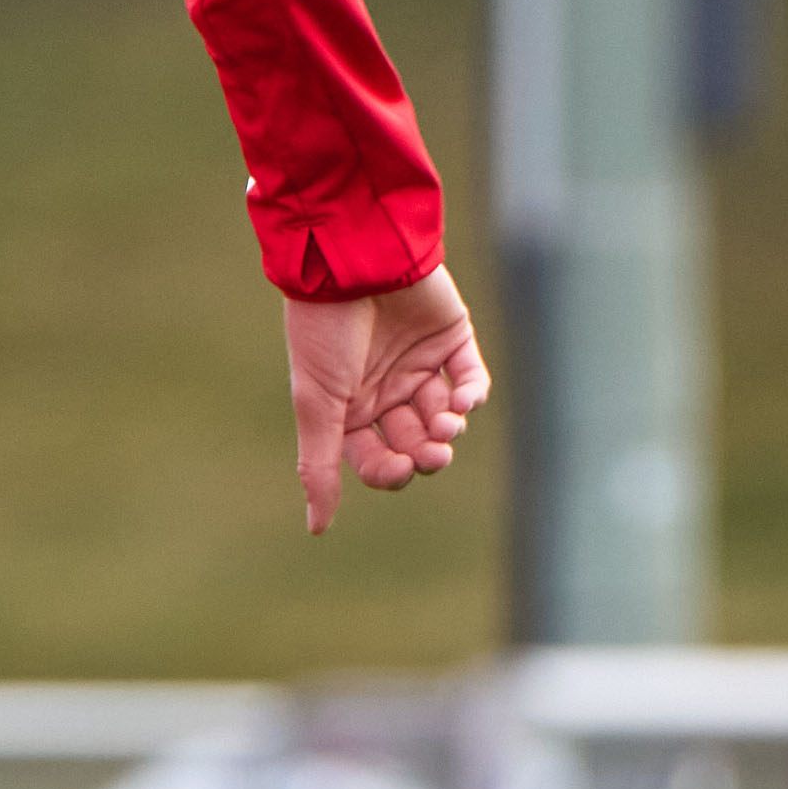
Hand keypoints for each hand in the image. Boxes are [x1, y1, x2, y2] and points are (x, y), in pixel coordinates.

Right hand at [287, 266, 489, 532]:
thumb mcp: (316, 403)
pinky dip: (471, 396)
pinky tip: (463, 401)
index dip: (390, 472)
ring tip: (446, 423)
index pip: (375, 458)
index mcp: (348, 407)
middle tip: (433, 452)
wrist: (353, 260)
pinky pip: (470, 378)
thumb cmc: (325, 332)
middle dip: (425, 453)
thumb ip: (319, 465)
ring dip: (448, 427)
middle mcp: (384, 388)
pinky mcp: (451, 337)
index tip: (400, 468)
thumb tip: (316, 528)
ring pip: (444, 416)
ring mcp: (419, 363)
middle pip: (414, 442)